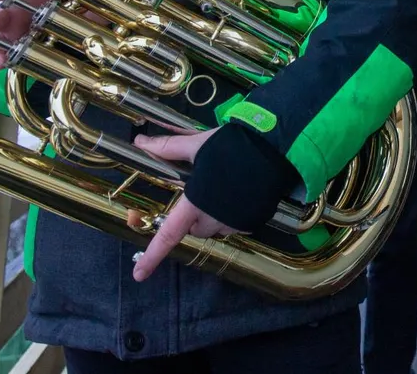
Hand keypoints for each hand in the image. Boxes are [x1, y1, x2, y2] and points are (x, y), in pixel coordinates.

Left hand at [129, 130, 237, 281]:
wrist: (278, 151)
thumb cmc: (234, 148)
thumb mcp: (198, 144)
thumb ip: (168, 147)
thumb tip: (140, 142)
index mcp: (195, 204)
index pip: (169, 234)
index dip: (152, 256)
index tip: (139, 275)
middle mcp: (213, 219)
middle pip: (193, 228)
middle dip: (191, 215)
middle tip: (199, 190)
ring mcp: (234, 223)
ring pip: (213, 226)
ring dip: (212, 215)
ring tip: (222, 187)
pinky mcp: (251, 222)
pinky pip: (233, 224)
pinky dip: (230, 214)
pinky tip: (238, 193)